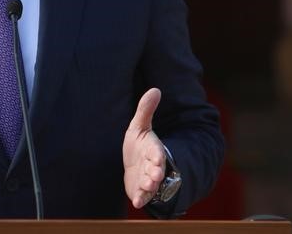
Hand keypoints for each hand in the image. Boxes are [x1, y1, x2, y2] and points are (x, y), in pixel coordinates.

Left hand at [123, 88, 165, 207]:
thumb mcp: (139, 126)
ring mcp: (147, 178)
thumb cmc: (138, 144)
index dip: (157, 156)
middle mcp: (152, 165)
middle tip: (154, 177)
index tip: (157, 159)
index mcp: (153, 149)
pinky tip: (137, 202)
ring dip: (149, 186)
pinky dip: (140, 199)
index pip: (157, 152)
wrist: (134, 164)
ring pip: (150, 184)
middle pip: (156, 170)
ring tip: (146, 187)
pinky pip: (142, 195)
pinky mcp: (139, 189)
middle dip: (156, 173)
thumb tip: (155, 89)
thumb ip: (146, 110)